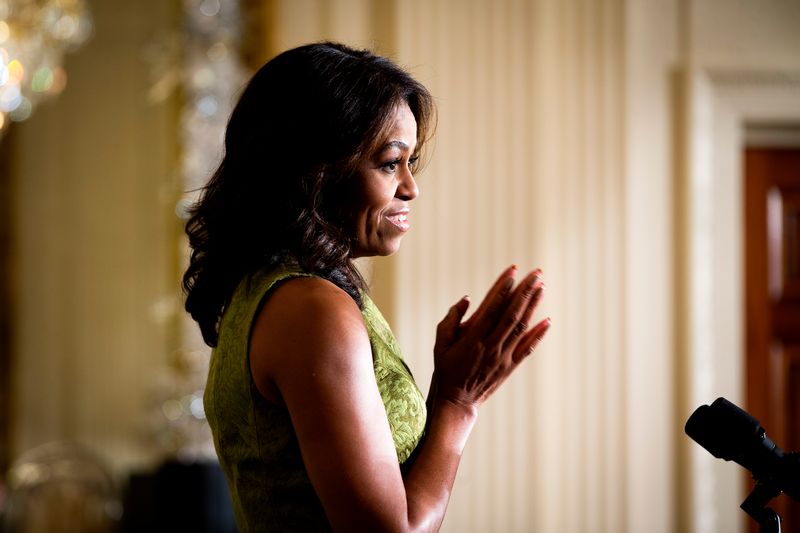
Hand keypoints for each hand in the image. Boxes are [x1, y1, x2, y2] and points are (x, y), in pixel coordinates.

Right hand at [431, 266, 549, 409]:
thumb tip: (466, 299)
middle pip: (511, 314)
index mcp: (472, 338)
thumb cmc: (446, 369)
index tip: (512, 271)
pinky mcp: (510, 366)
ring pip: (521, 327)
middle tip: (536, 273)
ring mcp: (502, 357)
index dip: (503, 288)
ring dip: (533, 306)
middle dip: (524, 291)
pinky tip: (547, 320)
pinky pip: (527, 348)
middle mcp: (490, 346)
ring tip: (542, 287)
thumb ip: (451, 319)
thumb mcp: (440, 343)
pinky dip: (539, 334)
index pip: (491, 307)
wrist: (457, 401)